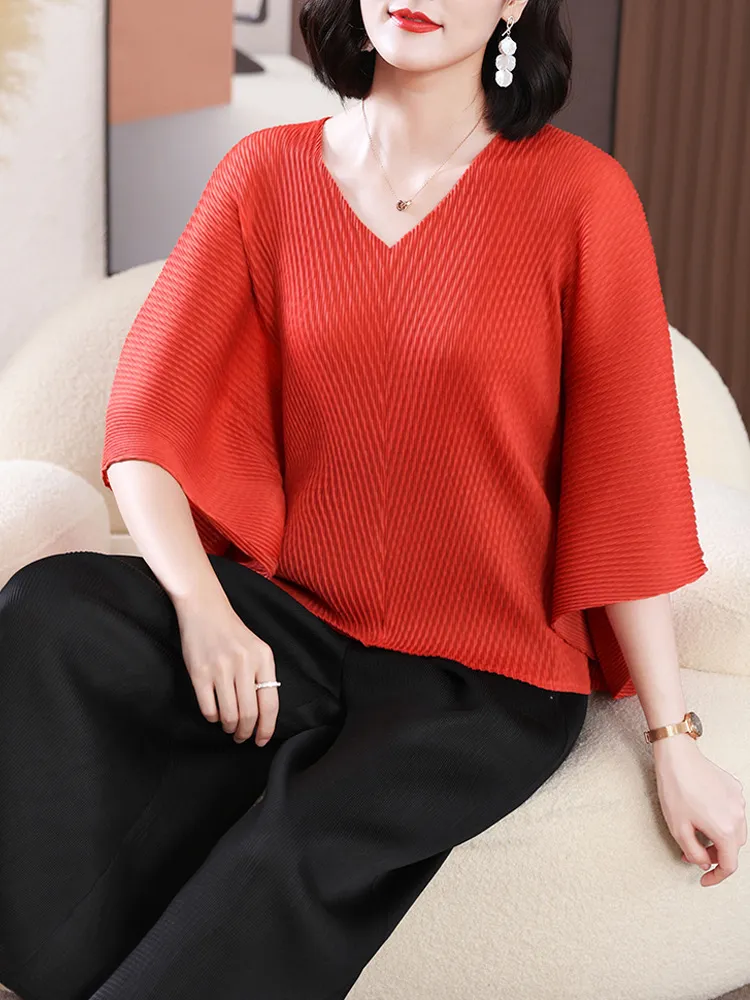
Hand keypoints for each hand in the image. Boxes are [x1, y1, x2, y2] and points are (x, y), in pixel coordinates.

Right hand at [172, 588, 278, 745]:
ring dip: (229, 728)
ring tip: (229, 727)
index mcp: (263, 658)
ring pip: (229, 715)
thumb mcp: (257, 649)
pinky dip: (213, 718)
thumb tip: (263, 715)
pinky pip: (209, 709)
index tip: (262, 740)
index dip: (267, 728)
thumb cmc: (232, 633)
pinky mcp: (199, 673)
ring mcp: (220, 669)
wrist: (205, 610)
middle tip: (242, 737)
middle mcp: (244, 664)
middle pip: (249, 714)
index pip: (270, 704)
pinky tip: (215, 714)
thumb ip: (262, 676)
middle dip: (246, 732)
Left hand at [653, 735, 746, 885]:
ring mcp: (739, 801)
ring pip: (735, 830)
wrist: (677, 756)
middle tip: (692, 851)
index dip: (716, 877)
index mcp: (725, 830)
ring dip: (718, 837)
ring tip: (696, 831)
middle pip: (733, 848)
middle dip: (714, 855)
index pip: (728, 865)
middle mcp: (738, 816)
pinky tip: (702, 811)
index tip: (704, 879)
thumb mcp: (678, 829)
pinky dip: (721, 819)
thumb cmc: (675, 788)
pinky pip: (733, 812)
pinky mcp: (734, 788)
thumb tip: (703, 862)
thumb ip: (693, 852)